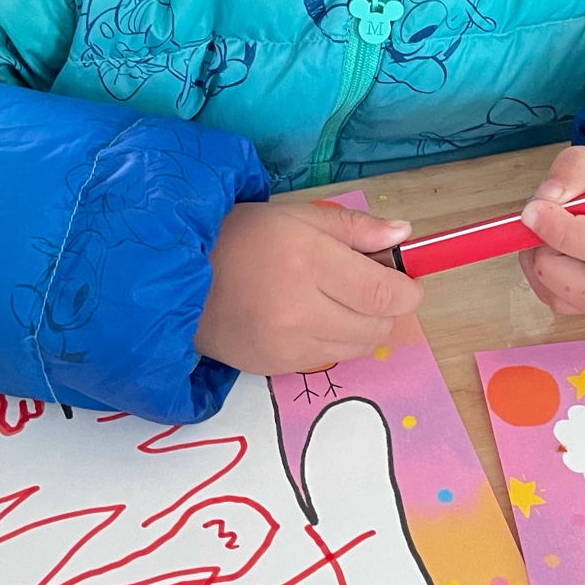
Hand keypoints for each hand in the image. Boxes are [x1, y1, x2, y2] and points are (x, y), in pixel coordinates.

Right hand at [197, 198, 424, 372]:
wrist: (177, 279)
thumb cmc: (239, 237)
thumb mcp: (297, 216)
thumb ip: (355, 229)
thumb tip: (404, 236)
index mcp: (310, 262)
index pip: (384, 293)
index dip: (406, 289)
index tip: (405, 279)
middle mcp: (302, 310)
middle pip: (378, 326)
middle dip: (385, 307)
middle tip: (366, 285)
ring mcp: (288, 346)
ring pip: (358, 348)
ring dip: (361, 326)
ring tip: (335, 300)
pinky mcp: (276, 368)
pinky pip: (328, 360)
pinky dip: (332, 341)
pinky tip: (309, 318)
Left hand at [518, 130, 584, 318]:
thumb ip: (574, 169)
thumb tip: (544, 200)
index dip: (565, 233)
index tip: (532, 212)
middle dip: (550, 260)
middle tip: (534, 223)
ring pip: (571, 303)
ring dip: (541, 268)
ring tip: (543, 229)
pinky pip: (564, 303)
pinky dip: (545, 277)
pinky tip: (551, 246)